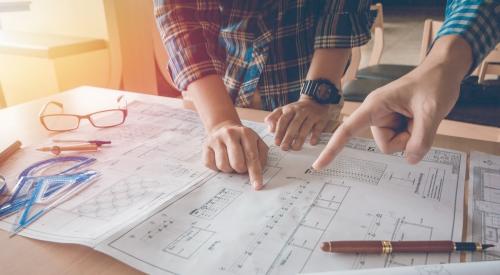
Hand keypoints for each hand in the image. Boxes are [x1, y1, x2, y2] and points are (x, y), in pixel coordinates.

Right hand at [203, 120, 268, 189]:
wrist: (224, 128)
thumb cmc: (243, 140)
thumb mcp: (257, 143)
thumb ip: (261, 156)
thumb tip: (258, 171)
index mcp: (245, 133)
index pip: (252, 157)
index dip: (255, 173)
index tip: (257, 186)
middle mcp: (230, 134)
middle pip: (236, 163)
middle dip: (241, 169)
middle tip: (241, 165)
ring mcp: (216, 139)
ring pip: (223, 166)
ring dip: (229, 169)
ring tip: (231, 161)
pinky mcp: (205, 146)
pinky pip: (210, 165)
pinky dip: (217, 167)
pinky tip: (221, 159)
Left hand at [265, 97, 341, 150]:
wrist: (316, 100)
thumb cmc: (297, 110)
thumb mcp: (284, 110)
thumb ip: (274, 118)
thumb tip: (270, 129)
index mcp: (290, 109)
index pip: (283, 120)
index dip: (279, 131)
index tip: (277, 142)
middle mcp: (301, 111)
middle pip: (293, 125)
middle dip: (288, 137)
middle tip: (284, 148)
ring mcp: (312, 114)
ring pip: (305, 127)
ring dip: (300, 139)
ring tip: (295, 148)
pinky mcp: (322, 118)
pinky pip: (318, 127)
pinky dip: (315, 135)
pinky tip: (312, 143)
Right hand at [312, 62, 462, 169]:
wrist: (445, 71)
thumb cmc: (434, 83)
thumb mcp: (432, 110)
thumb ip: (421, 138)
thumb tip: (411, 159)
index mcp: (375, 106)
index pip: (347, 130)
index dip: (332, 148)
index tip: (319, 165)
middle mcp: (377, 113)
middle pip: (385, 144)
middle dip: (405, 139)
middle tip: (420, 119)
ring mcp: (386, 118)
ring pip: (394, 145)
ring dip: (411, 136)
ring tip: (420, 116)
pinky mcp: (396, 122)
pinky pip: (402, 141)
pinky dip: (414, 134)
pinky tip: (420, 118)